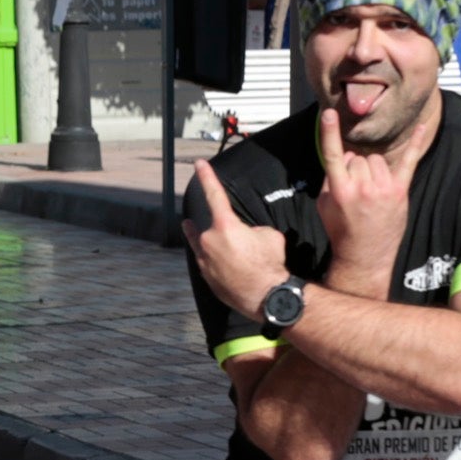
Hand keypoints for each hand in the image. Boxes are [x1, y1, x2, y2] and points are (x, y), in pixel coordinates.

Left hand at [182, 158, 289, 320]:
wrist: (266, 296)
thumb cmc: (270, 263)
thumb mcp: (269, 235)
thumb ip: (252, 228)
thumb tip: (247, 234)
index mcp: (224, 226)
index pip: (214, 194)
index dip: (207, 177)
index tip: (198, 164)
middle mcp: (208, 241)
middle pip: (209, 225)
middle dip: (222, 227)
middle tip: (237, 236)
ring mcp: (204, 260)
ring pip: (200, 243)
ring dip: (204, 238)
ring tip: (190, 227)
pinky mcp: (205, 276)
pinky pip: (206, 261)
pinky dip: (213, 259)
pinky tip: (223, 264)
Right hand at [317, 109, 428, 286]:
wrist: (365, 256)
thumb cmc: (341, 230)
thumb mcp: (324, 205)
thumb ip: (329, 179)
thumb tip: (341, 158)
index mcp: (340, 190)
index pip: (332, 155)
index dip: (328, 133)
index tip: (328, 113)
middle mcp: (362, 187)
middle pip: (357, 157)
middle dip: (353, 167)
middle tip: (354, 188)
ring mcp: (383, 189)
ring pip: (375, 159)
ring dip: (371, 168)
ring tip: (369, 188)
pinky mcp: (400, 191)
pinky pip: (409, 160)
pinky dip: (416, 142)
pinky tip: (422, 126)